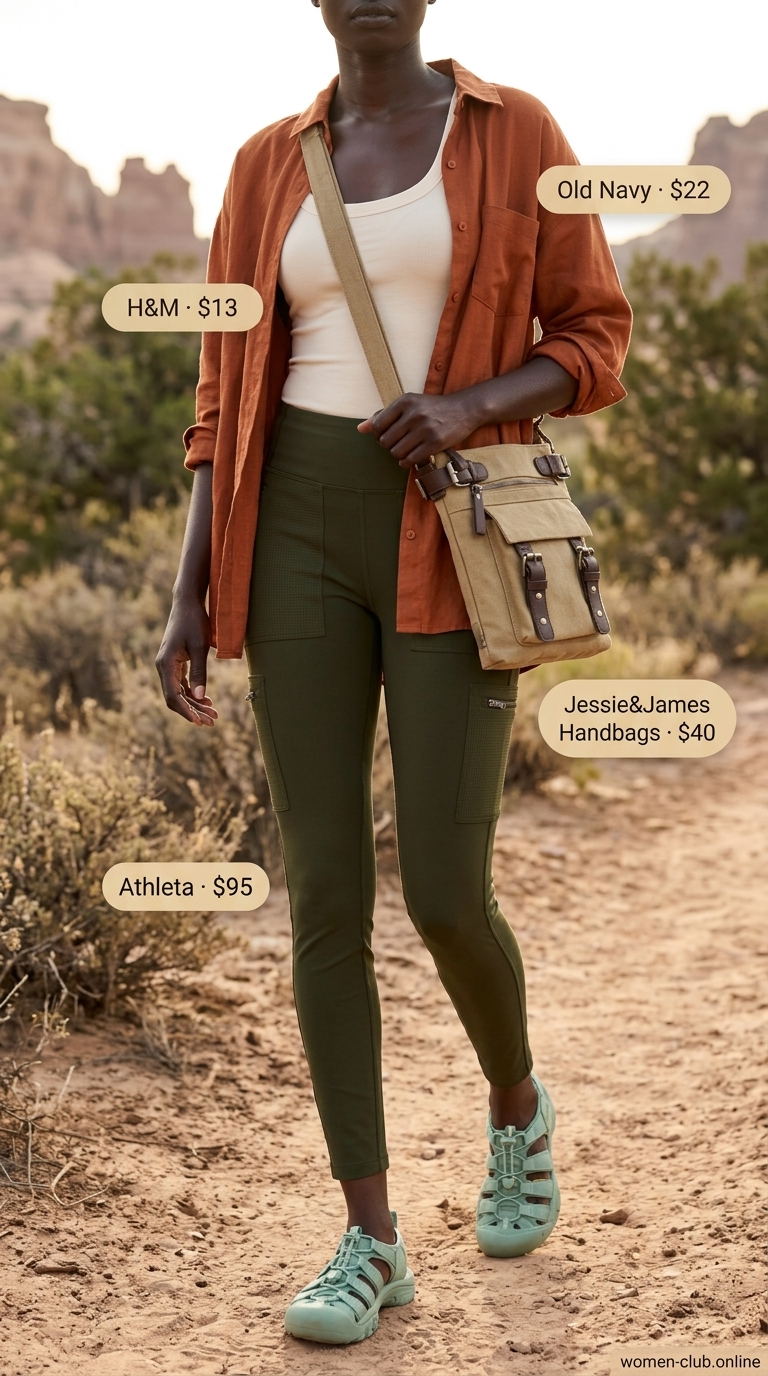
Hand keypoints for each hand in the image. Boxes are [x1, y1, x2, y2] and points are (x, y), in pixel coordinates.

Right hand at [155, 597, 217, 727]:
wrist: (188, 603)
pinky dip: (193, 694)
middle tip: (212, 722)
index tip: (200, 722)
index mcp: (165, 664)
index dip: (186, 711)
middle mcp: (163, 667)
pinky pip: (182, 685)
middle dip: (193, 711)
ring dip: (195, 705)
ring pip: (179, 693)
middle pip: (175, 698)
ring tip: (214, 714)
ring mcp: (168, 666)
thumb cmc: (194, 622)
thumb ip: (199, 673)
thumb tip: (199, 698)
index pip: (173, 696)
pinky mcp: (175, 663)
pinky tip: (207, 701)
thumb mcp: (199, 647)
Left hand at [357, 391, 481, 466]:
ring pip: (397, 452)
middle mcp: (414, 413)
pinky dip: (407, 462)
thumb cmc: (432, 408)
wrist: (464, 409)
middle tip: (398, 444)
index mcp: (404, 401)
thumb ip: (384, 415)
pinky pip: (410, 460)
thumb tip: (360, 428)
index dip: (378, 436)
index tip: (387, 437)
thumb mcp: (408, 404)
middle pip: (385, 442)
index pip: (377, 426)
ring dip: (399, 456)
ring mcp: (425, 428)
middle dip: (389, 447)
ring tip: (406, 450)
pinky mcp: (435, 442)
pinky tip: (411, 458)